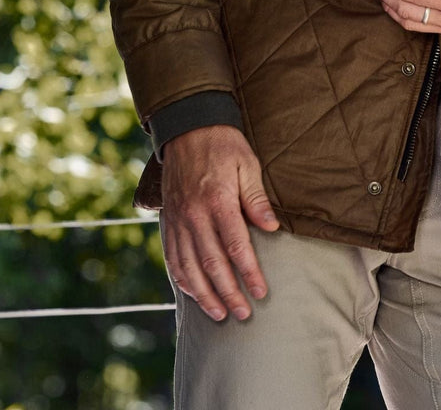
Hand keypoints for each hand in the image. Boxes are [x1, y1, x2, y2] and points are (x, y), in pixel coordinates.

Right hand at [161, 124, 279, 321]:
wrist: (187, 127)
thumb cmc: (223, 145)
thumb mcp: (247, 163)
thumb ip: (256, 197)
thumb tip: (271, 227)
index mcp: (217, 200)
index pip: (236, 246)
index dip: (249, 273)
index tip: (260, 292)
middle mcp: (194, 214)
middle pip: (212, 263)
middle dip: (228, 293)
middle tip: (243, 314)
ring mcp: (178, 219)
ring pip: (189, 267)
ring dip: (205, 294)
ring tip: (220, 314)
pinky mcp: (169, 220)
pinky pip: (173, 257)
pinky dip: (183, 280)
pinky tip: (195, 294)